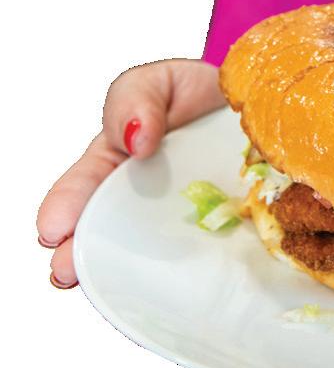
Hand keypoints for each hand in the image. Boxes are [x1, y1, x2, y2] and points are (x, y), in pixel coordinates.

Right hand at [37, 58, 224, 288]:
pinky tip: (195, 275)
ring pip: (155, 248)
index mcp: (116, 162)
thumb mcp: (155, 83)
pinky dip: (201, 261)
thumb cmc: (188, 92)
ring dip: (133, 268)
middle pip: (108, 230)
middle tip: (67, 271)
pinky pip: (208, 244)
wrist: (248, 92)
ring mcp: (182, 212)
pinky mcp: (220, 221)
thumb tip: (136, 139)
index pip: (83, 188)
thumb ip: (135, 101)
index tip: (51, 229)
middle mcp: (143, 196)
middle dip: (82, 253)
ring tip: (115, 284)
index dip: (64, 208)